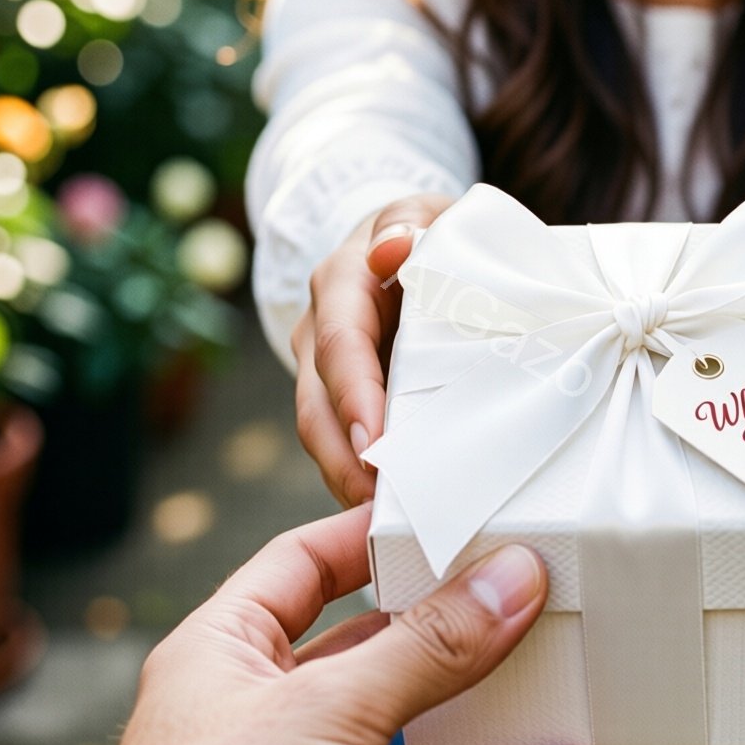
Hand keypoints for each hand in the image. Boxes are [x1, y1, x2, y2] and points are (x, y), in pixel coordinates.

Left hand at [95, 504, 597, 744]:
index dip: (372, 540)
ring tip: (571, 687)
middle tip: (532, 601)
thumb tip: (507, 580)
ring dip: (498, 724)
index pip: (302, 568)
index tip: (451, 518)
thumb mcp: (324, 710)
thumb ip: (425, 647)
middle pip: (380, 658)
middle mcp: (267, 723)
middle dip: (458, 638)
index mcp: (224, 657)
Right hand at [292, 194, 454, 505]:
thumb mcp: (427, 214)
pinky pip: (341, 446)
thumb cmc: (427, 233)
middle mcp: (319, 331)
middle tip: (381, 511)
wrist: (403, 244)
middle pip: (317, 407)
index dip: (356, 396)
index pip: (341, 345)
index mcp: (342, 283)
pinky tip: (390, 520)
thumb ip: (412, 222)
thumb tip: (392, 249)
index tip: (376, 442)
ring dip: (348, 481)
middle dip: (345, 461)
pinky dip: (360, 480)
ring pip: (321, 435)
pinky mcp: (338, 402)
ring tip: (386, 530)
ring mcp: (321, 371)